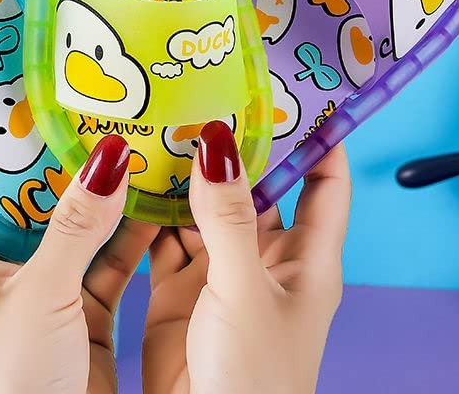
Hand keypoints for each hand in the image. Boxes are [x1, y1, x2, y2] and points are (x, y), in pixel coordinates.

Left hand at [0, 134, 158, 393]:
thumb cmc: (15, 386)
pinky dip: (131, 232)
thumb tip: (109, 157)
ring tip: (129, 138)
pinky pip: (108, 256)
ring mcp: (45, 282)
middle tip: (82, 101)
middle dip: (52, 152)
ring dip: (99, 189)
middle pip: (21, 191)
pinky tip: (156, 201)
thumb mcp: (40, 296)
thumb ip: (74, 228)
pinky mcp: (82, 305)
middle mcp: (2, 261)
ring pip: (72, 221)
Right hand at [143, 121, 350, 393]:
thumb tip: (217, 142)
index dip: (319, 137)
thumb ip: (229, 217)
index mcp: (305, 258)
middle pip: (255, 185)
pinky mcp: (180, 286)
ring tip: (160, 128)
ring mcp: (221, 270)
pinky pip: (166, 234)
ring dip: (186, 175)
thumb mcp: (245, 289)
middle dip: (233, 147)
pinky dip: (151, 209)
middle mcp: (265, 257)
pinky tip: (133, 180)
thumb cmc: (255, 379)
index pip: (326, 183)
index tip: (298, 92)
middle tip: (205, 97)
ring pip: (205, 206)